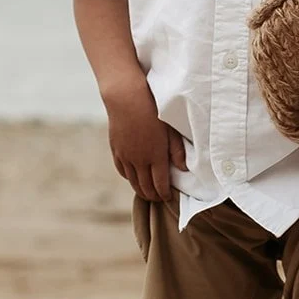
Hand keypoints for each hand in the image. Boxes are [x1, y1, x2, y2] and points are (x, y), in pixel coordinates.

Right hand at [106, 83, 187, 201]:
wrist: (126, 98)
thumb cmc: (153, 111)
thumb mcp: (171, 129)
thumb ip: (177, 151)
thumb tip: (183, 169)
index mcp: (155, 156)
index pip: (160, 184)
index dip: (165, 194)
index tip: (169, 198)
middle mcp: (139, 160)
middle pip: (145, 186)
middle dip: (153, 196)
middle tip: (160, 199)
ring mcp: (125, 156)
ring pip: (132, 181)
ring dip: (140, 190)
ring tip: (148, 194)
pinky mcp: (116, 150)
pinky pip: (122, 171)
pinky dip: (129, 178)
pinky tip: (134, 179)